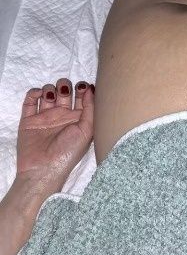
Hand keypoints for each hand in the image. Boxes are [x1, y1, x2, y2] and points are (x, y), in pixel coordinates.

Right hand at [16, 79, 94, 201]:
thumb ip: (91, 109)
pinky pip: (30, 101)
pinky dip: (34, 93)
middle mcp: (61, 116)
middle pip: (64, 92)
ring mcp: (45, 117)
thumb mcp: (87, 131)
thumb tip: (91, 89)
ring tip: (52, 96)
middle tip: (66, 92)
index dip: (83, 89)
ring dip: (50, 88)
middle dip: (65, 85)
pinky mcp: (29, 120)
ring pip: (48, 93)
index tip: (83, 86)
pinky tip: (40, 96)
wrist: (43, 169)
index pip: (81, 98)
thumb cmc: (68, 153)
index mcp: (77, 119)